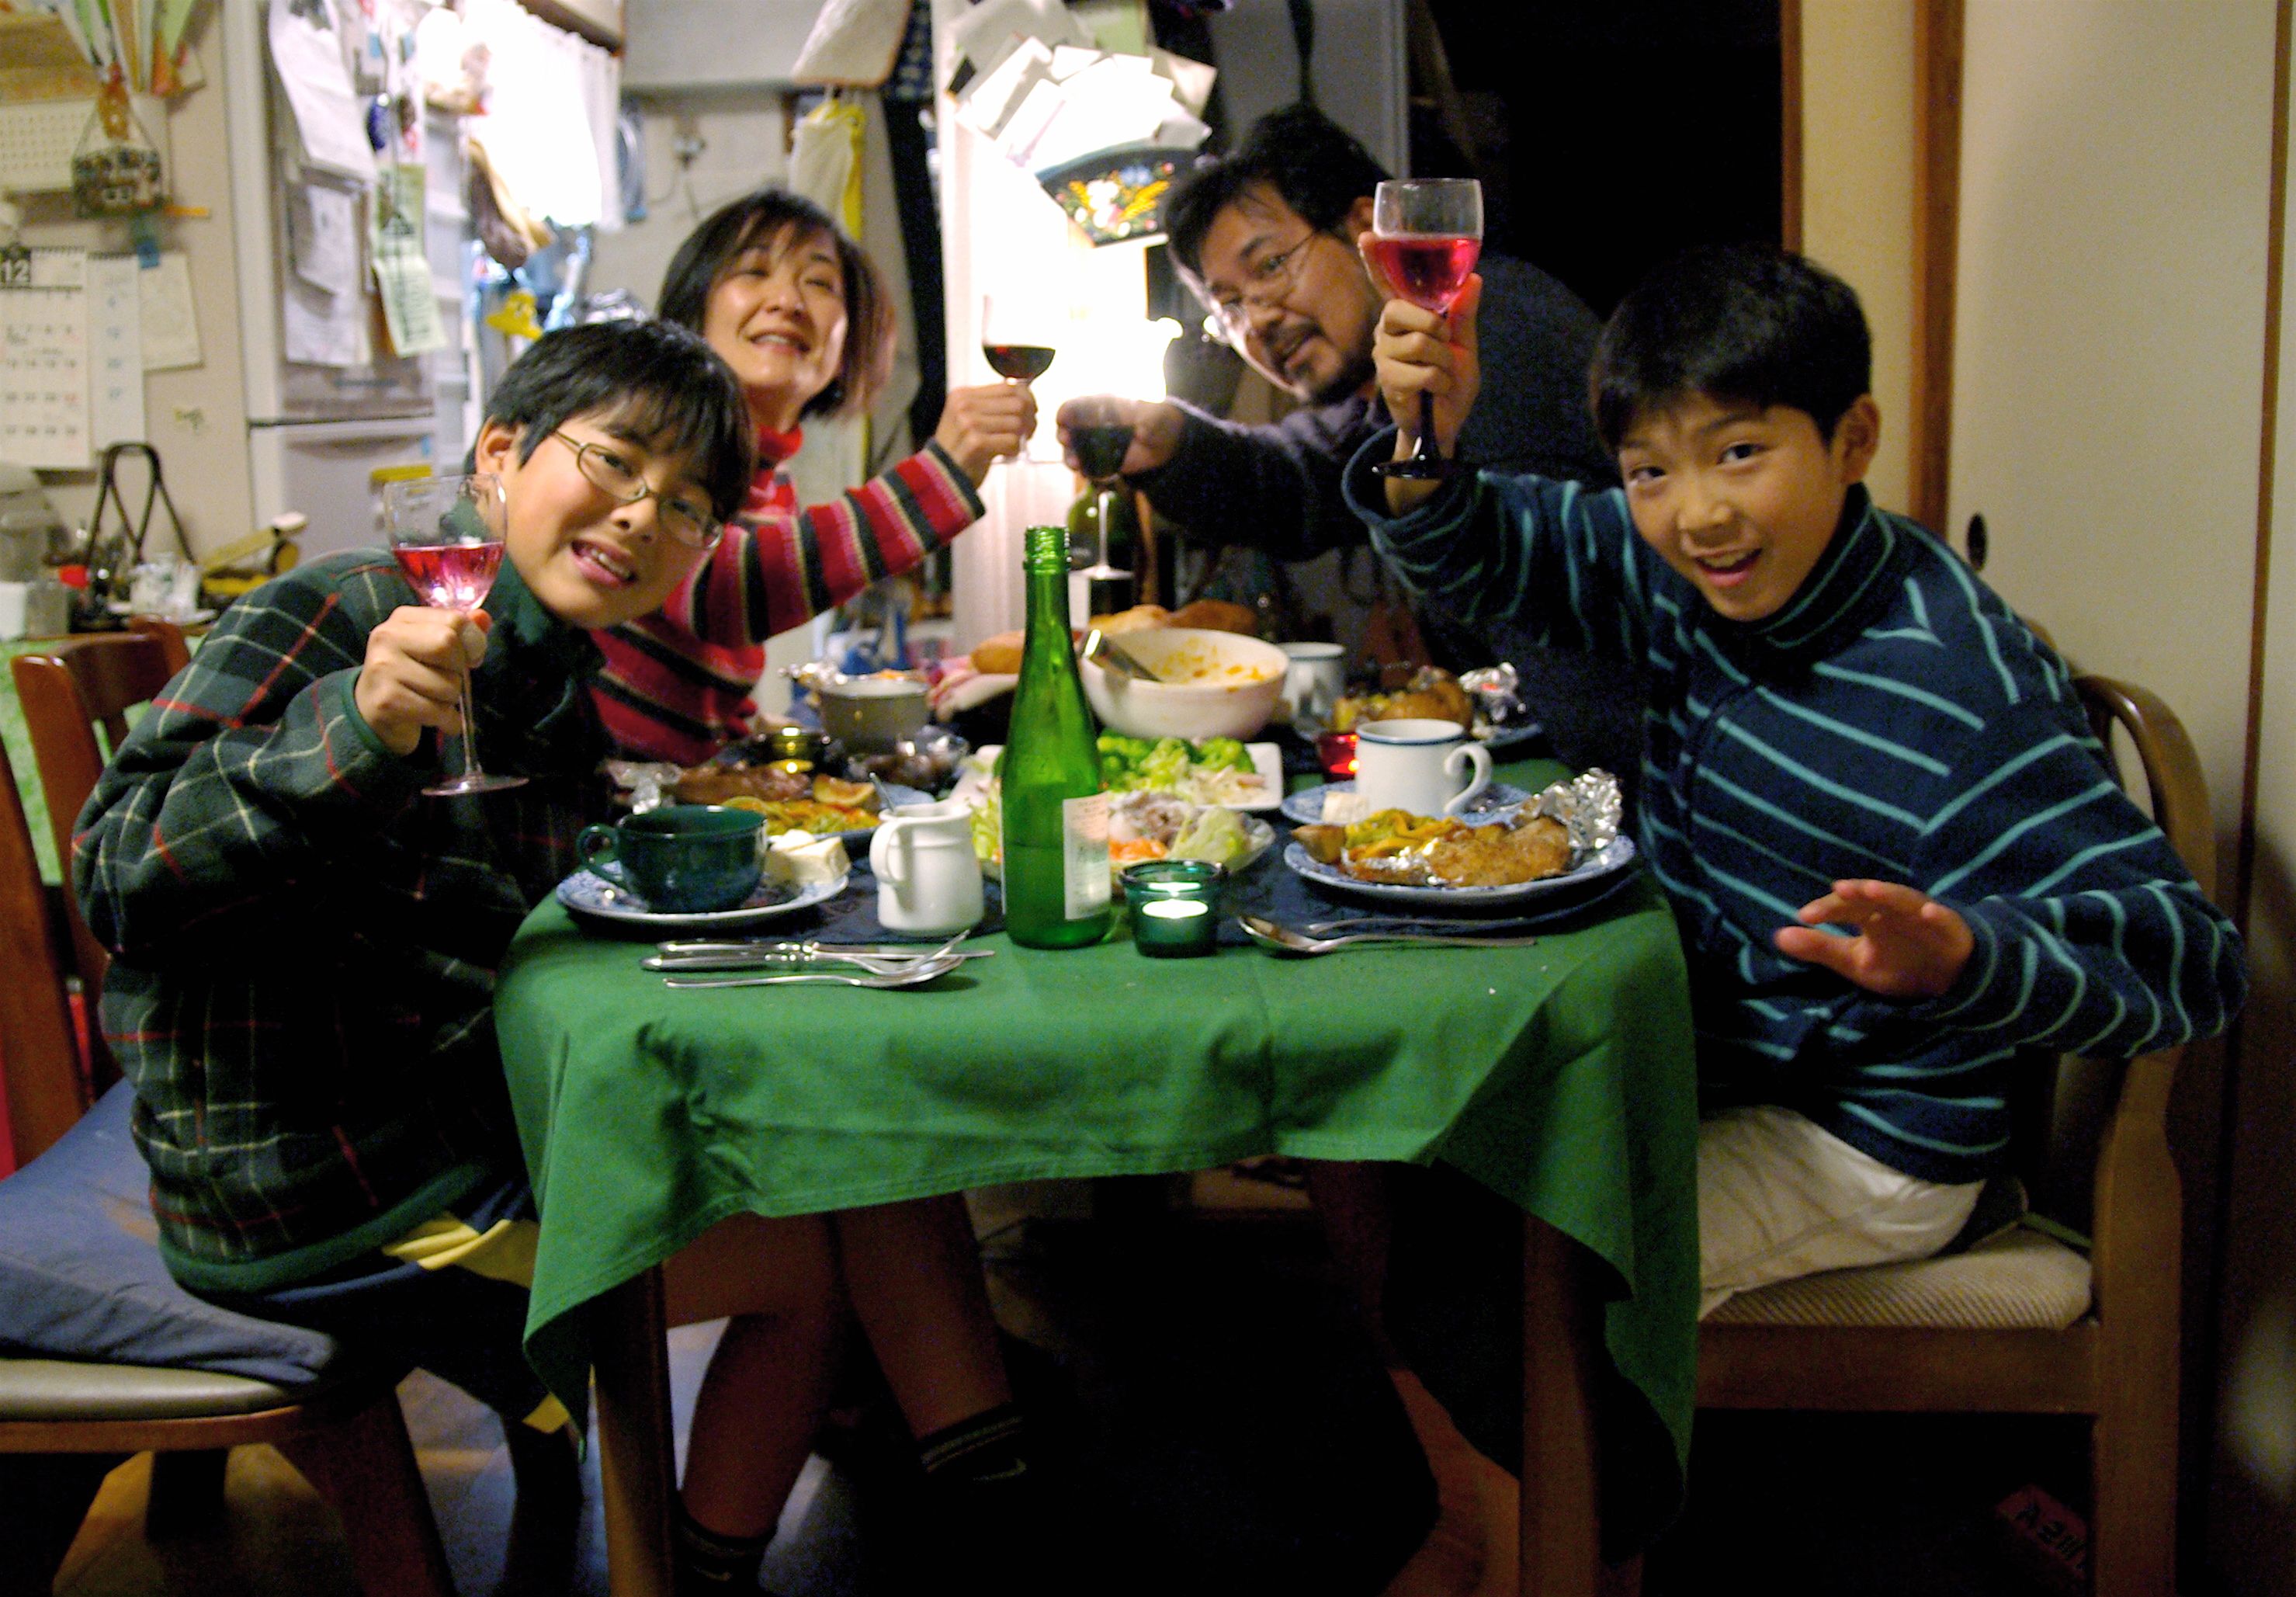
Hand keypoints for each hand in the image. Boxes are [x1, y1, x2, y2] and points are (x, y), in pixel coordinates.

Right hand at [355, 606, 490, 756]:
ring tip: (434, 701)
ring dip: (451, 700)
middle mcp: (387, 637)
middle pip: (448, 645)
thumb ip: (460, 632)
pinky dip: (447, 721)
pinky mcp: (386, 701)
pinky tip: (436, 720)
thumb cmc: (412, 676)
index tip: (468, 658)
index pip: (454, 620)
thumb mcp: (434, 648)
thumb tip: (483, 618)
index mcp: (402, 618)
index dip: (472, 642)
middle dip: (458, 670)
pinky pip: (436, 711)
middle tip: (446, 681)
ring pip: (447, 684)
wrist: (371, 712)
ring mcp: (383, 668)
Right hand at [932, 382, 1037, 483]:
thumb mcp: (968, 419)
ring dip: (1021, 438)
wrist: (940, 477)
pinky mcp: (976, 443)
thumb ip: (992, 405)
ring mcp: (968, 423)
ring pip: (1017, 422)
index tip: (1030, 415)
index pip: (1009, 387)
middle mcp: (964, 405)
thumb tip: (1026, 396)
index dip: (1027, 400)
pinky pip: (1012, 441)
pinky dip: (1014, 450)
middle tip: (1026, 434)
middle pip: (1017, 403)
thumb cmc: (960, 450)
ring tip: (1011, 446)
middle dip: (1029, 420)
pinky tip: (1005, 455)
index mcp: (963, 395)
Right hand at [1055, 396, 1184, 476]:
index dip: (1067, 410)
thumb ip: (1148, 423)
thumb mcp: (1155, 419)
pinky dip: (1084, 469)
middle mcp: (1092, 424)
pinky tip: (1086, 473)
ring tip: (1075, 464)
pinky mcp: (1099, 460)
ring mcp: (1094, 443)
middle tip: (1066, 440)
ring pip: (1073, 449)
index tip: (1063, 418)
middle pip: (1068, 428)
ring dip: (1070, 456)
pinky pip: (1086, 465)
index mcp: (1101, 406)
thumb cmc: (1156, 421)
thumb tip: (1142, 432)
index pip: (1078, 405)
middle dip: (1064, 434)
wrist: (1162, 442)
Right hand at [1368, 267, 1481, 456]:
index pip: (1387, 284)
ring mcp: (1384, 357)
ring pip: (1419, 343)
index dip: (1376, 261)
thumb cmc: (1452, 381)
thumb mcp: (1465, 345)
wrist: (1446, 423)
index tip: (1366, 236)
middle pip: (1401, 309)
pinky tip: (1434, 390)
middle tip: (1444, 347)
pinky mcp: (1388, 382)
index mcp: (1407, 317)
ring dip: (1442, 361)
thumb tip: (1473, 279)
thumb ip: (1464, 314)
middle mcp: (1388, 332)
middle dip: (1434, 328)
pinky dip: (1440, 382)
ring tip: (1441, 374)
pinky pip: (1423, 372)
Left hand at [1773, 879, 1975, 999]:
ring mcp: (1922, 917)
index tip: (1803, 916)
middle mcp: (1893, 910)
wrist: (1945, 978)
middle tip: (1838, 889)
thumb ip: (1820, 948)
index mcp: (1870, 915)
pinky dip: (1937, 915)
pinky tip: (1929, 912)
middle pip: (1872, 898)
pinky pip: (1944, 920)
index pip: (1844, 907)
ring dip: (1889, 894)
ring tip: (1871, 889)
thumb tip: (1779, 936)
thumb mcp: (1855, 961)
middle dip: (1856, 893)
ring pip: (1905, 901)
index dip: (1826, 910)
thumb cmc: (1897, 963)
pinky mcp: (1949, 929)